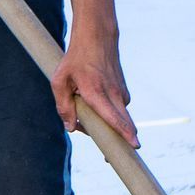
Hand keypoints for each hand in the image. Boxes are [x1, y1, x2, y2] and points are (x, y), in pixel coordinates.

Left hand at [52, 30, 138, 147]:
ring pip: (119, 120)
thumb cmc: (76, 59)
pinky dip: (108, 116)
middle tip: (106, 156)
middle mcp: (114, 96)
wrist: (97, 38)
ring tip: (84, 117)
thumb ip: (63, 106)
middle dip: (116, 142)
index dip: (125, 134)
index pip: (115, 117)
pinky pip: (118, 112)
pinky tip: (92, 106)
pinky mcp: (124, 94)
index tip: (135, 146)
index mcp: (96, 93)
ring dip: (105, 126)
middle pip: (124, 126)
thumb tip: (71, 128)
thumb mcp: (59, 80)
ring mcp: (122, 95)